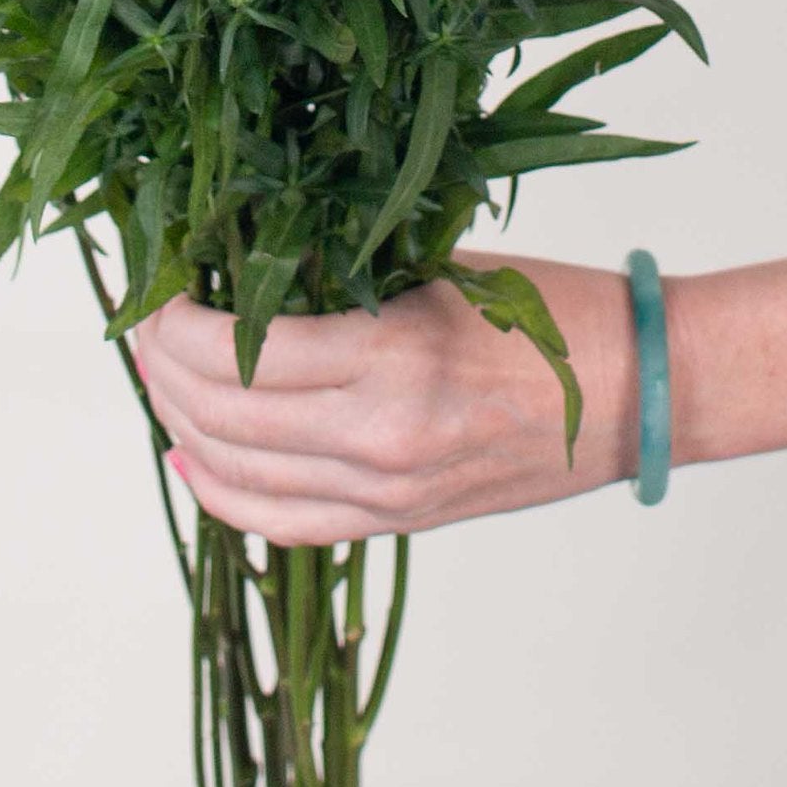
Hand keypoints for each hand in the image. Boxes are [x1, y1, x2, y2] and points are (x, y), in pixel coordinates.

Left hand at [134, 253, 641, 544]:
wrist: (641, 393)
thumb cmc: (558, 311)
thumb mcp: (444, 265)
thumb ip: (346, 271)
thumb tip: (244, 262)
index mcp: (392, 357)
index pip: (236, 350)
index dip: (174, 320)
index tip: (158, 286)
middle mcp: (379, 439)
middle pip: (220, 415)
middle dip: (162, 368)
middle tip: (145, 323)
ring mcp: (387, 493)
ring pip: (238, 474)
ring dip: (180, 423)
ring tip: (160, 377)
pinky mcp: (400, 522)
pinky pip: (284, 524)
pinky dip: (224, 494)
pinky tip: (190, 460)